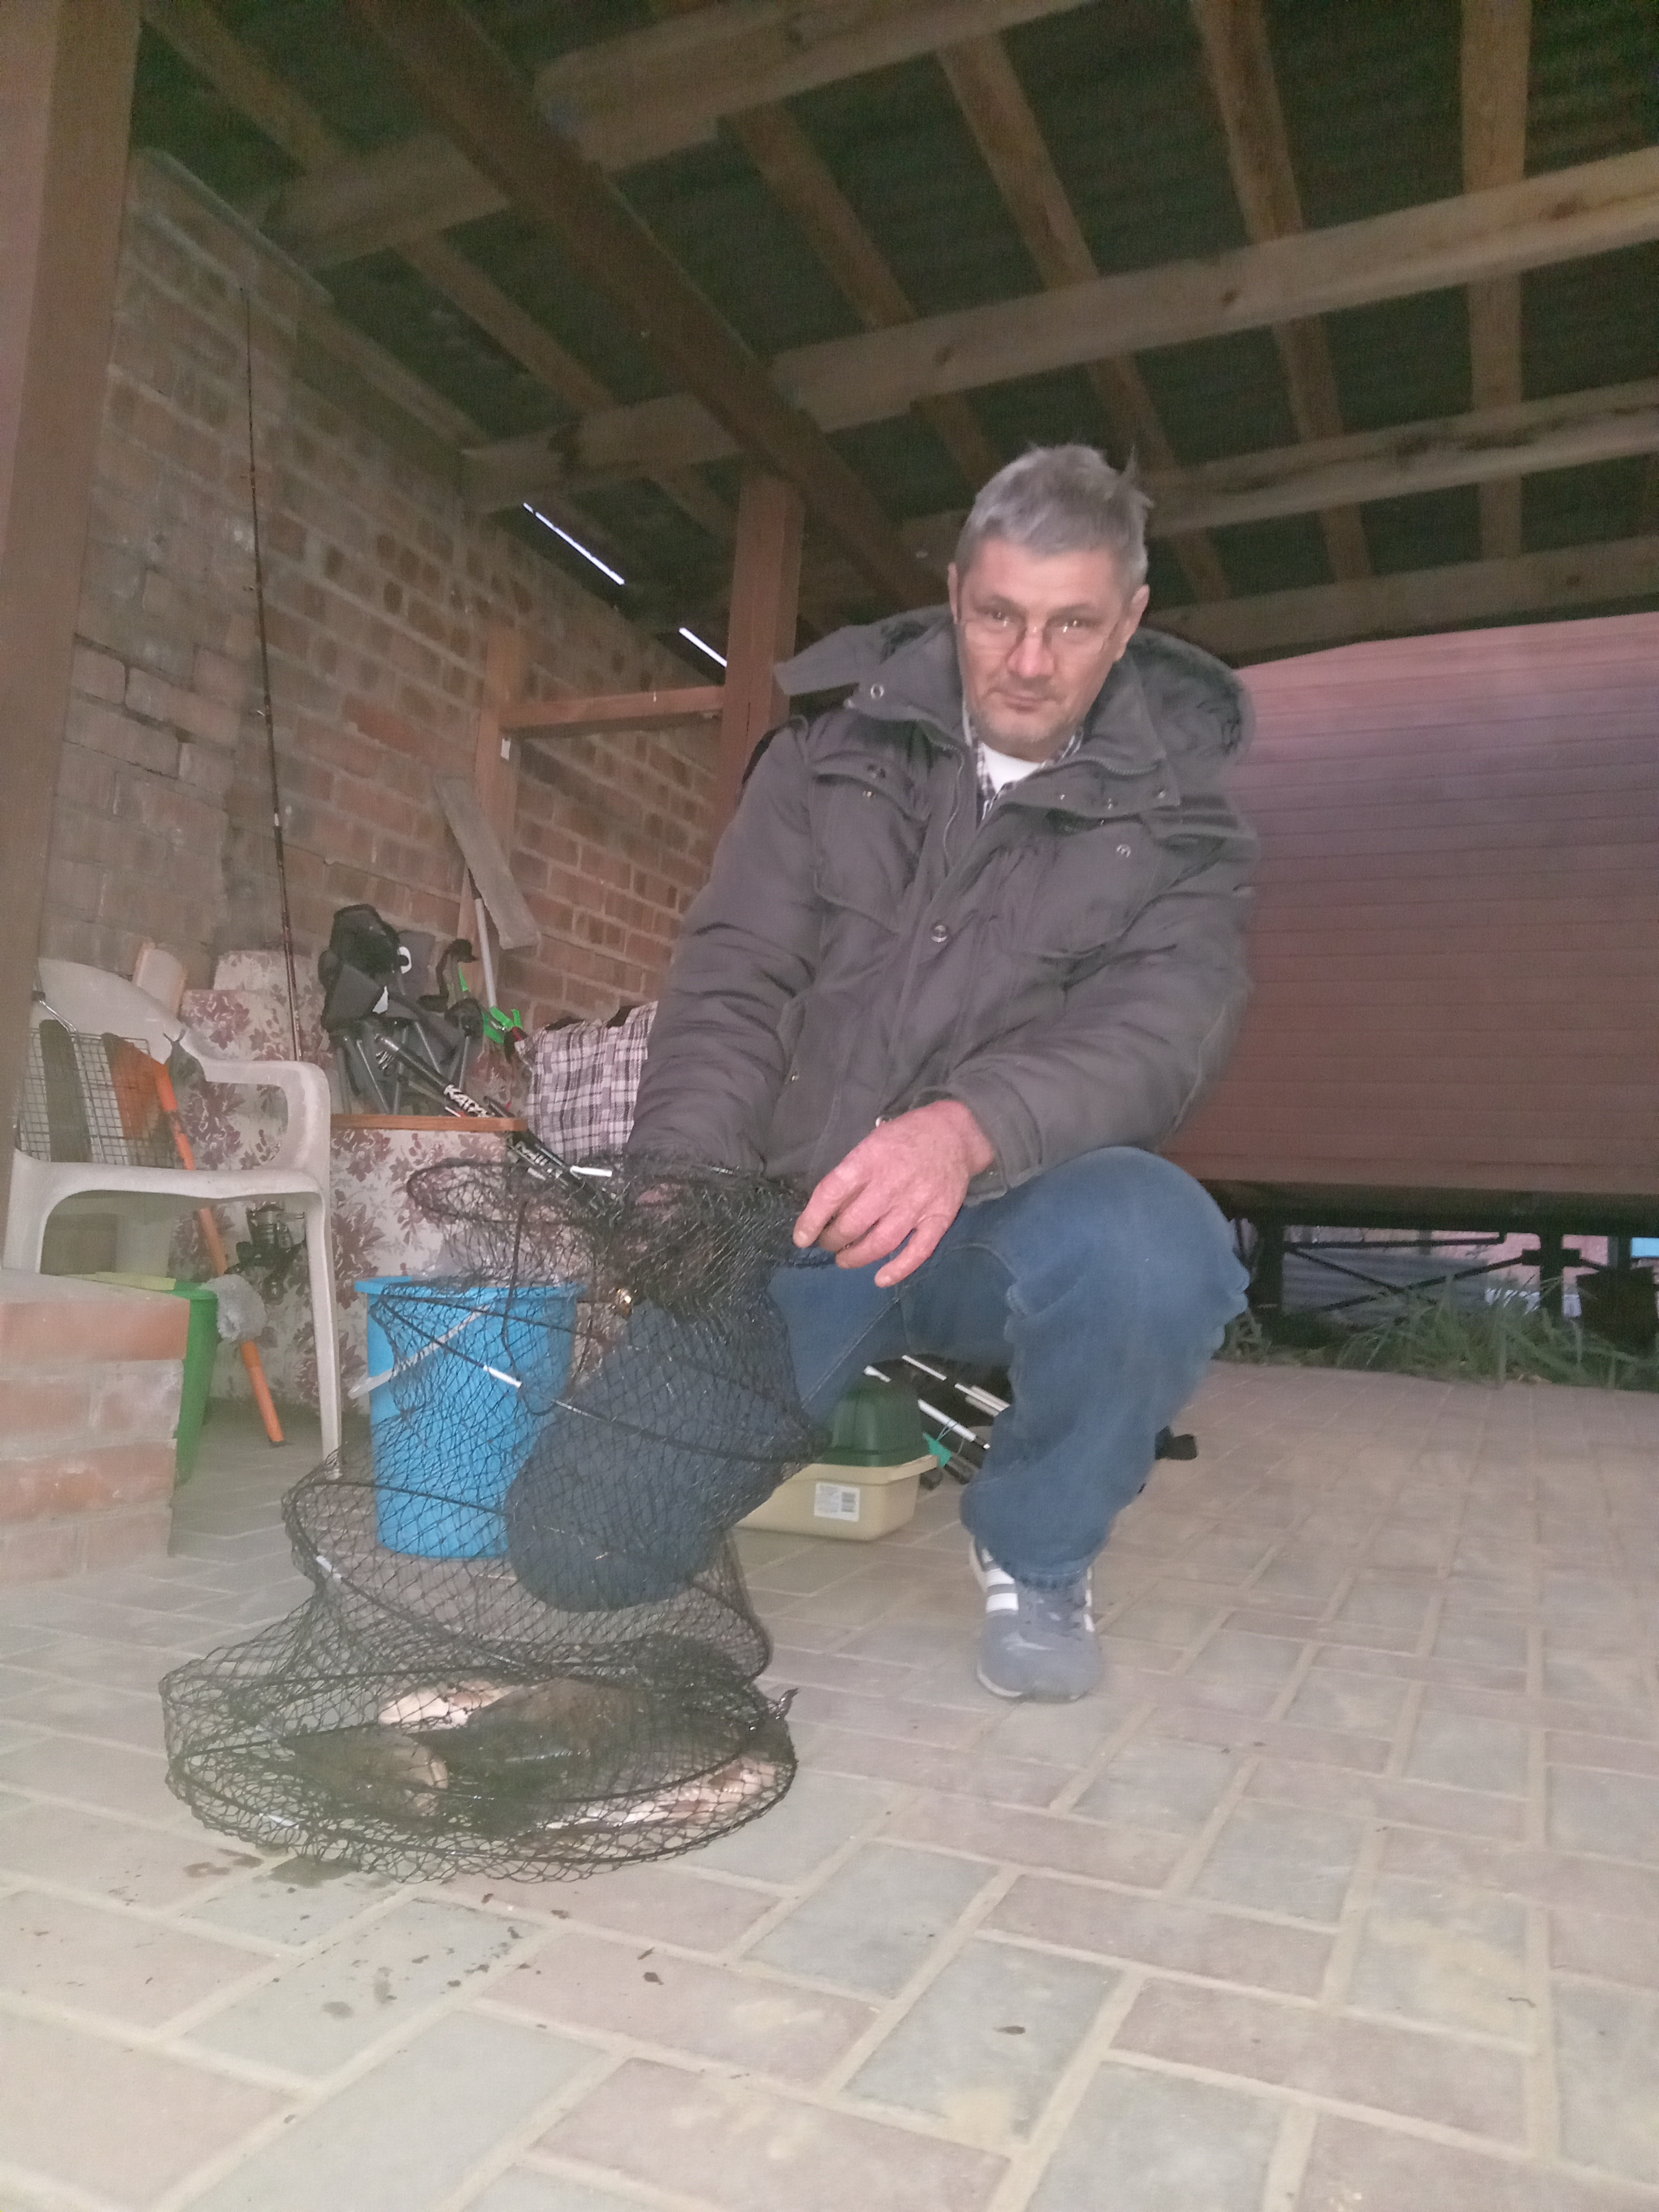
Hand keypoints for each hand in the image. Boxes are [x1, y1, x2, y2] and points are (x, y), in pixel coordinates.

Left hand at [792, 1101, 994, 1286]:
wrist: (955, 1134)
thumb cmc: (905, 1137)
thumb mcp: (871, 1142)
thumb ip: (852, 1173)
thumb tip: (826, 1209)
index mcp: (869, 1160)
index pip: (831, 1194)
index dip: (811, 1220)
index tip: (801, 1238)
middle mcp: (890, 1185)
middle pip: (852, 1224)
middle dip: (832, 1241)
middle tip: (828, 1243)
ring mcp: (917, 1204)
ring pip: (880, 1243)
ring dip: (856, 1257)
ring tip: (845, 1259)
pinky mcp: (939, 1219)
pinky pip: (918, 1251)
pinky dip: (898, 1269)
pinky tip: (881, 1279)